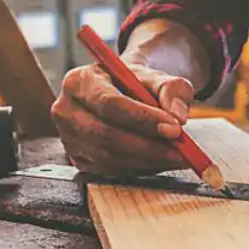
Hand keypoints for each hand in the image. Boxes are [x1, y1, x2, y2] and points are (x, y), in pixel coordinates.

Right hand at [51, 60, 194, 175]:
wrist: (120, 94)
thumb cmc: (135, 84)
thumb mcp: (157, 77)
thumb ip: (172, 89)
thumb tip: (178, 115)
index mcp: (79, 81)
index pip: (110, 104)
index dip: (143, 119)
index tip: (174, 129)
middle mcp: (66, 110)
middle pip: (106, 135)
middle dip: (149, 147)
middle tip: (182, 151)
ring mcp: (68, 139)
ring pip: (110, 158)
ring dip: (147, 161)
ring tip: (177, 157)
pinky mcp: (77, 160)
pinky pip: (110, 171)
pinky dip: (139, 169)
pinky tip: (159, 161)